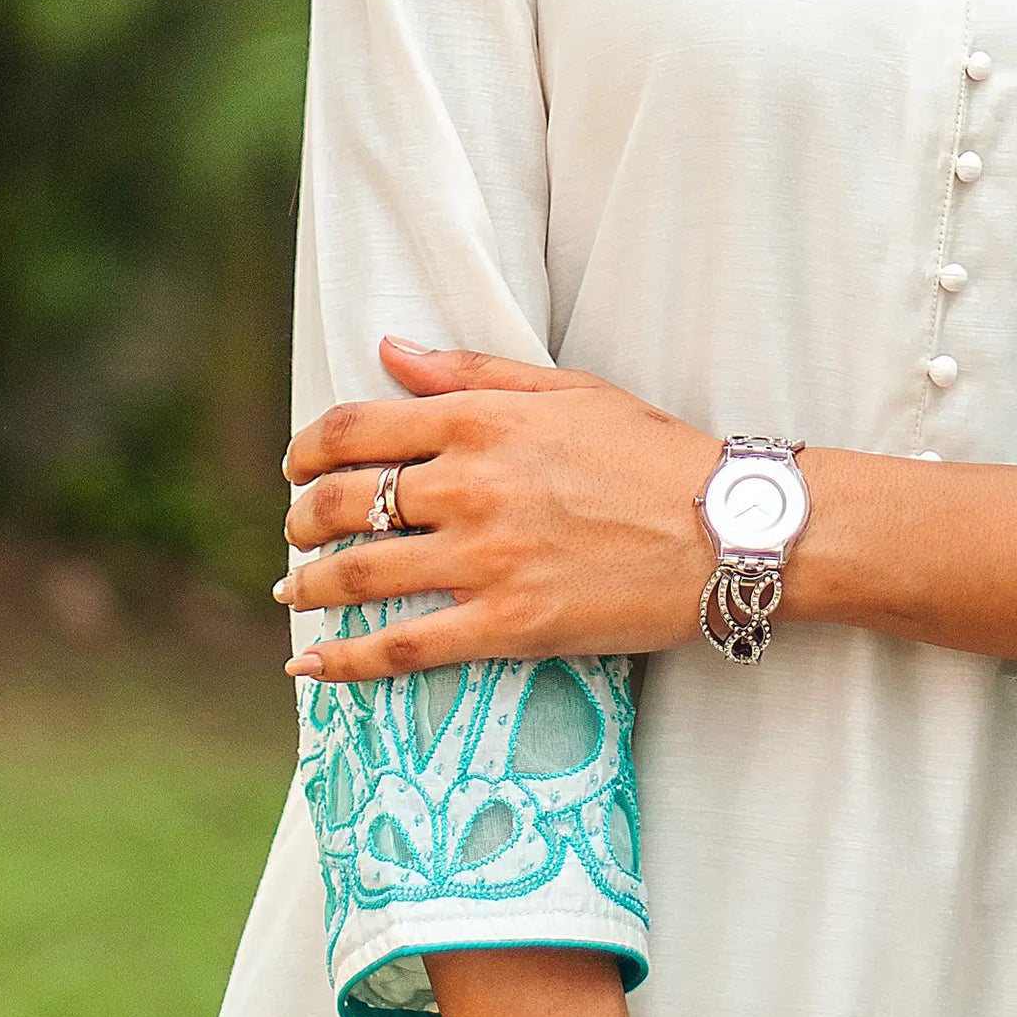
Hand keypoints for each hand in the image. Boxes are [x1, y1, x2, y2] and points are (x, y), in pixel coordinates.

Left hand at [278, 339, 721, 682]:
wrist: (724, 528)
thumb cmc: (647, 453)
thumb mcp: (564, 389)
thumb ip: (468, 371)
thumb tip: (387, 350)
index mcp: (481, 421)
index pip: (355, 429)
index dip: (306, 450)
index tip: (296, 468)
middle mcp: (470, 485)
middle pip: (341, 502)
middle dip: (299, 519)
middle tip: (293, 532)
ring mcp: (486, 558)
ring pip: (358, 574)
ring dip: (308, 586)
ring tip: (292, 593)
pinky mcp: (507, 624)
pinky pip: (402, 647)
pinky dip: (344, 660)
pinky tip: (311, 665)